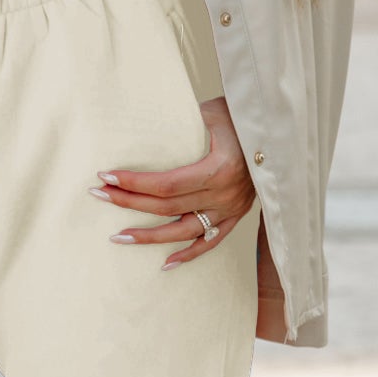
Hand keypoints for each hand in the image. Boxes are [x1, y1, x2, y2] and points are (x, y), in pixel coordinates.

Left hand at [93, 97, 255, 268]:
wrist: (278, 131)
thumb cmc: (241, 116)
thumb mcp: (213, 112)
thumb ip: (183, 122)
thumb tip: (144, 123)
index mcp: (220, 169)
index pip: (167, 184)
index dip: (135, 183)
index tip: (106, 176)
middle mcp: (225, 194)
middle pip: (167, 207)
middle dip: (129, 202)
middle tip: (99, 195)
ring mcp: (231, 209)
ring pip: (184, 232)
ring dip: (149, 236)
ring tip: (118, 237)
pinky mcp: (236, 216)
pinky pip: (210, 242)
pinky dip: (188, 254)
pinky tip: (165, 264)